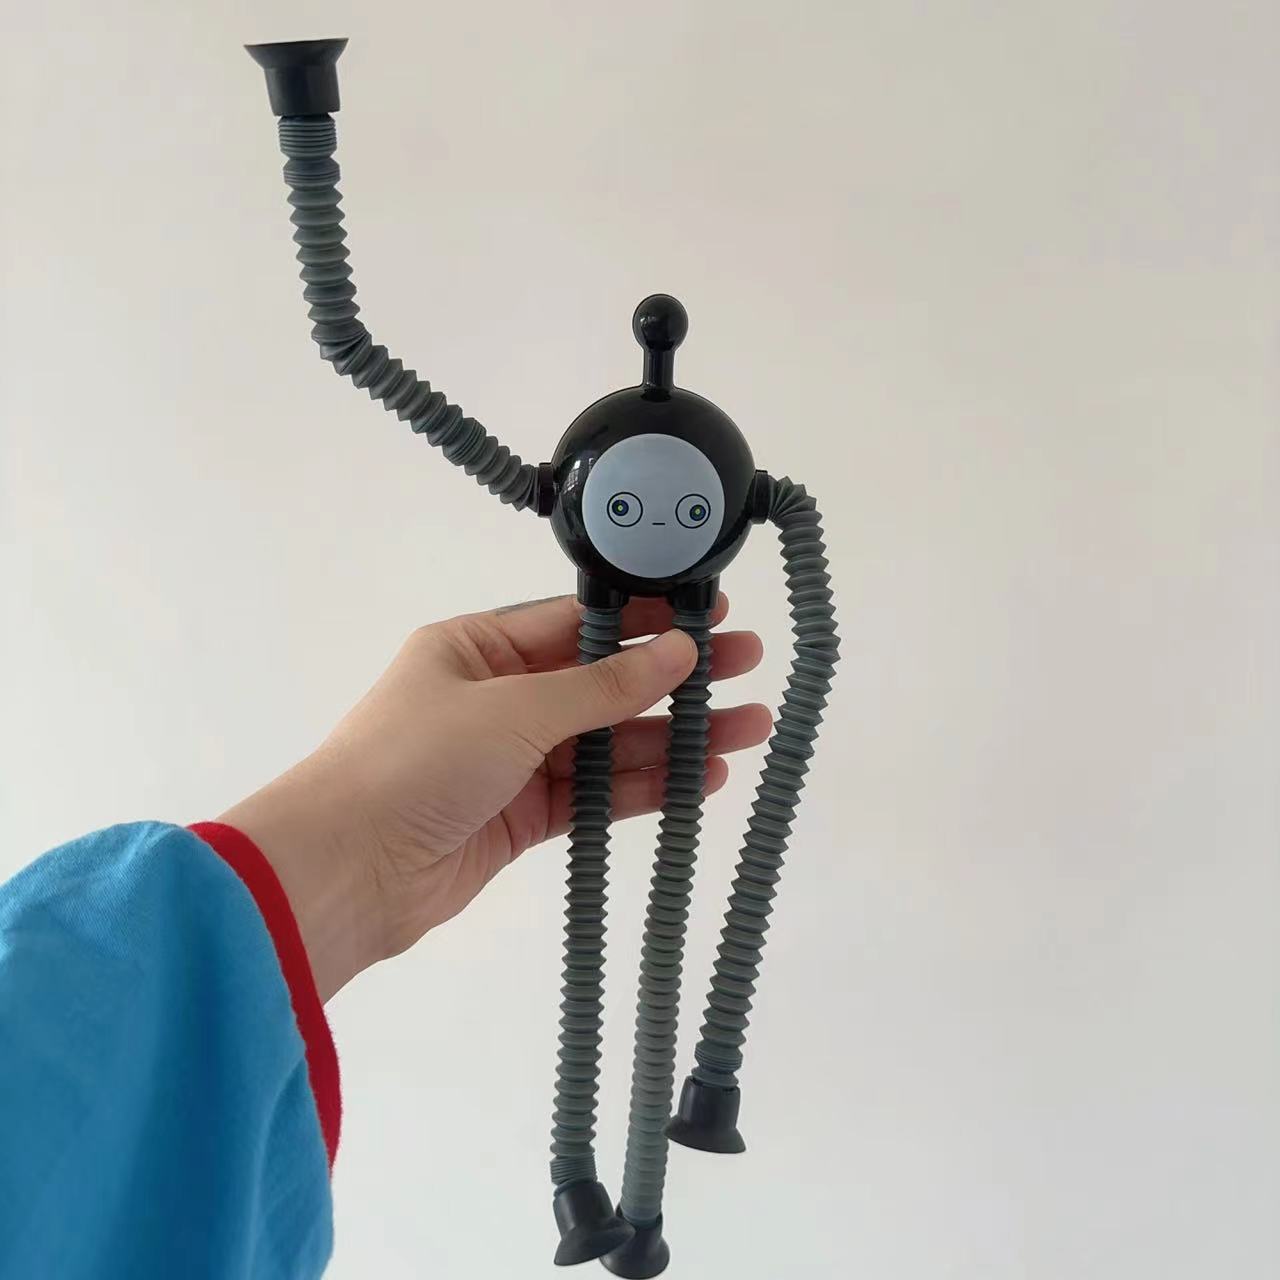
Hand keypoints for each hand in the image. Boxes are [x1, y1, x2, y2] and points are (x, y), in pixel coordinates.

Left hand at [220, 593, 769, 1000]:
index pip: (577, 622)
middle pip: (602, 683)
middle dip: (673, 679)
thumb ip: (601, 686)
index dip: (647, 620)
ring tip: (748, 730)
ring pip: (606, 742)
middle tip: (747, 669)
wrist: (343, 873)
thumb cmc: (414, 762)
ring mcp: (509, 760)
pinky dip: (643, 787)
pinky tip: (700, 780)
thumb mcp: (512, 708)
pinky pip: (593, 794)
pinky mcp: (520, 818)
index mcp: (477, 647)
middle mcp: (497, 697)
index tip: (711, 615)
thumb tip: (679, 651)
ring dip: (671, 739)